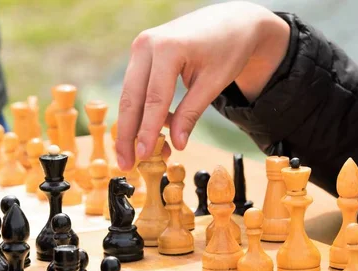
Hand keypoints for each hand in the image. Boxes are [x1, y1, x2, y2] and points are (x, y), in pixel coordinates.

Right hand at [116, 1, 289, 169]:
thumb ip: (192, 113)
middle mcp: (147, 45)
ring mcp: (141, 48)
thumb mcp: (214, 83)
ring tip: (140, 155)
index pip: (153, 99)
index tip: (142, 156)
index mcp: (167, 48)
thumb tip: (177, 144)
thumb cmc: (228, 48)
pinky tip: (157, 132)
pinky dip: (145, 111)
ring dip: (135, 126)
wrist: (232, 21)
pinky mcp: (143, 54)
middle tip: (125, 163)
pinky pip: (139, 88)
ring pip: (131, 95)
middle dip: (127, 134)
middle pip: (132, 98)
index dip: (147, 131)